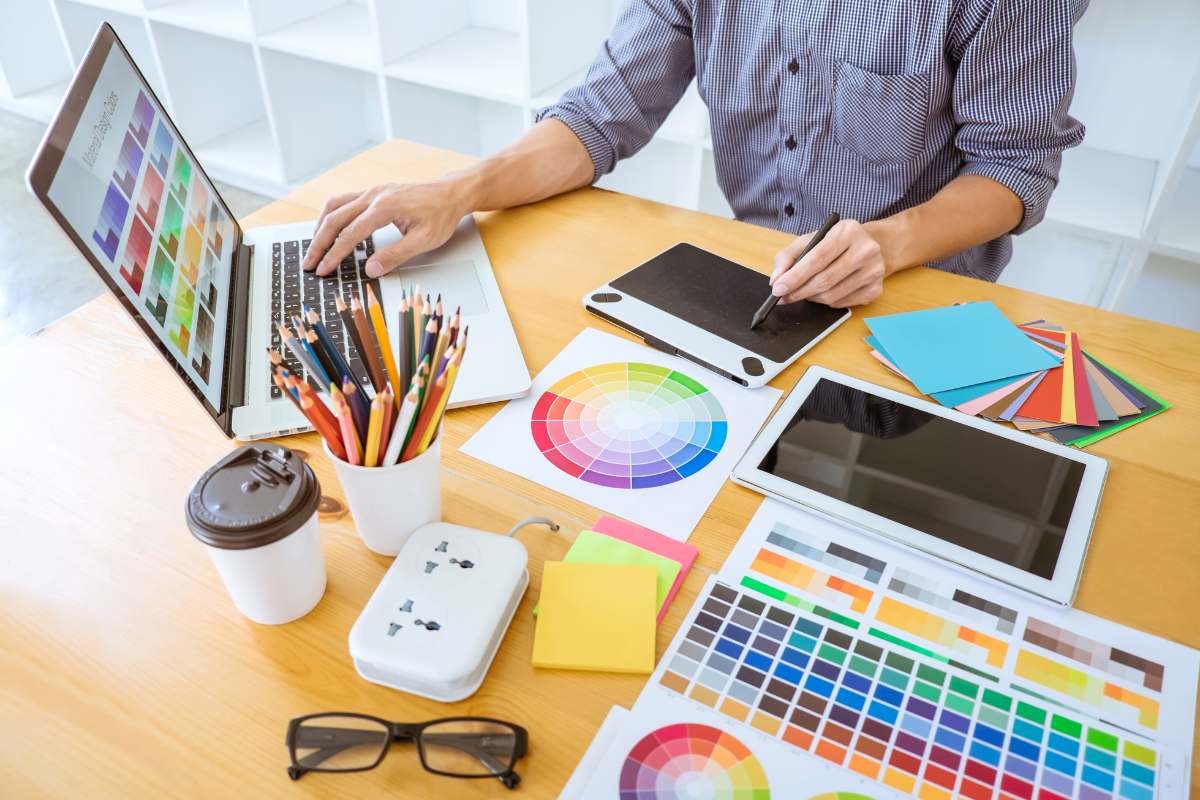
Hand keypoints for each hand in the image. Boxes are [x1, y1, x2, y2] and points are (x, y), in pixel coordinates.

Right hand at [301, 181, 467, 276]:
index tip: (323, 269)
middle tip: (309, 263)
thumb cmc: (441, 215)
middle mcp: (373, 195)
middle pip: (334, 218)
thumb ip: (396, 255)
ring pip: (334, 206)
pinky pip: (343, 201)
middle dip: (319, 243)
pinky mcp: (372, 192)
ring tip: (314, 247)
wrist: (450, 193)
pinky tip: (328, 228)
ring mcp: (371, 191)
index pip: (350, 234)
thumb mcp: (424, 240)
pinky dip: (331, 216)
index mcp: (385, 207)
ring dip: (320, 227)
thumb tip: (371, 269)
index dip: (334, 254)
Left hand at [769, 219, 886, 307]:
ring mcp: (873, 271)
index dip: (794, 277)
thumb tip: (776, 279)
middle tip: (784, 296)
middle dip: (798, 292)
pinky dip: (826, 302)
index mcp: (847, 232)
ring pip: (831, 296)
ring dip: (811, 297)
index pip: (817, 259)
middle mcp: (865, 250)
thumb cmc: (837, 242)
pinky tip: (823, 292)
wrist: (873, 246)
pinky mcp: (875, 289)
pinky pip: (841, 304)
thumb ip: (788, 256)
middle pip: (824, 280)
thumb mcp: (812, 239)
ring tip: (804, 291)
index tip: (778, 288)